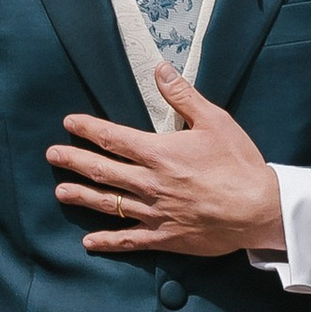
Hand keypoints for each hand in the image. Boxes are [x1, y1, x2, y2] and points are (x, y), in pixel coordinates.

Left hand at [49, 67, 285, 260]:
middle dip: (73, 160)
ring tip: (60, 192)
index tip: (69, 123)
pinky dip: (108, 241)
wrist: (258, 209)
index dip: (88, 129)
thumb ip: (183, 96)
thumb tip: (160, 69)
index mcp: (159, 153)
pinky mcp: (165, 237)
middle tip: (52, 155)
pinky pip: (129, 240)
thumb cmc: (238, 163)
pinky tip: (90, 242)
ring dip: (81, 196)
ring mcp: (154, 213)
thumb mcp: (215, 121)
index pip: (113, 138)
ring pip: (108, 204)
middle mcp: (150, 183)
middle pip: (102, 170)